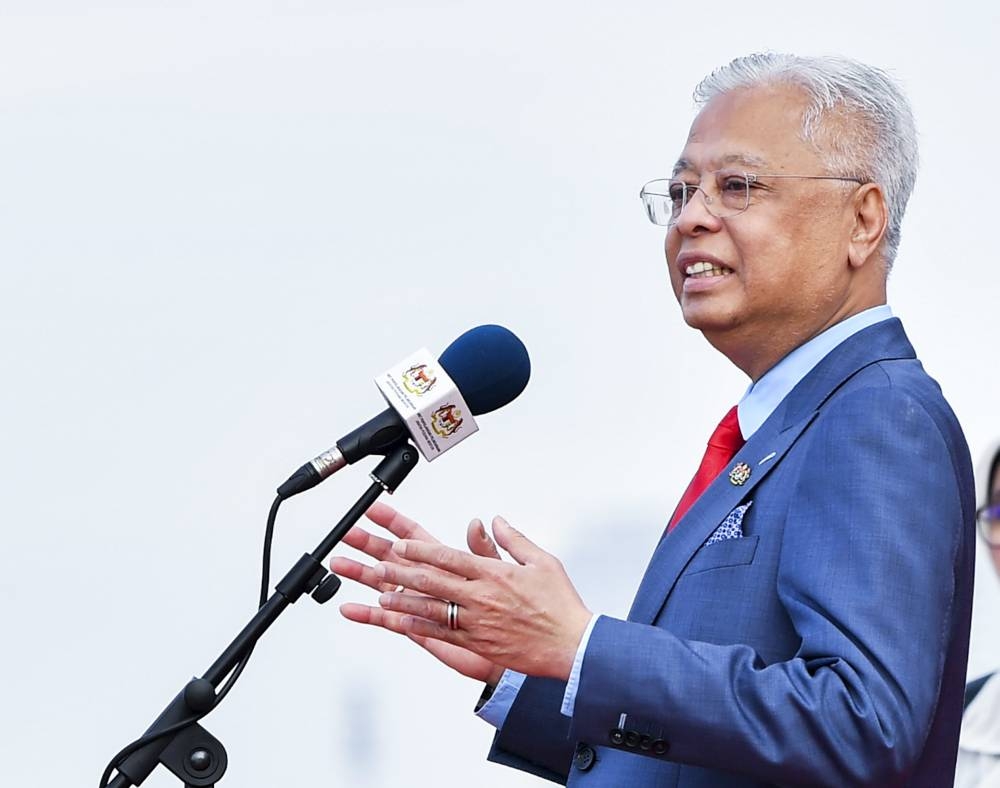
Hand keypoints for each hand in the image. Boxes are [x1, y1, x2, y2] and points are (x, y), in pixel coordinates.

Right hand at [332, 501, 504, 684]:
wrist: (517, 645)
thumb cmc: (511, 610)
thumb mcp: (500, 573)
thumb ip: (484, 550)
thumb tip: (479, 523)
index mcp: (446, 564)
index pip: (414, 537)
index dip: (394, 522)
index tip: (375, 509)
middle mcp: (429, 582)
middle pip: (392, 557)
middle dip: (368, 544)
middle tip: (347, 533)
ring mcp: (422, 604)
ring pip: (385, 586)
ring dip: (361, 574)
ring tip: (340, 563)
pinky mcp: (421, 628)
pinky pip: (390, 620)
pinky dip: (369, 615)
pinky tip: (351, 609)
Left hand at [373, 516, 591, 681]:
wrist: (571, 645)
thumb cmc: (560, 605)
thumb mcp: (542, 561)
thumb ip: (514, 540)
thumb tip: (496, 522)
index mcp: (494, 574)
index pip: (449, 557)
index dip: (420, 550)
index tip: (402, 544)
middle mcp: (481, 597)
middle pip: (432, 581)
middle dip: (402, 572)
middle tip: (380, 565)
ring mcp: (476, 622)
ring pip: (431, 608)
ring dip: (403, 600)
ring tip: (382, 595)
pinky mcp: (477, 643)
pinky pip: (442, 634)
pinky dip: (419, 627)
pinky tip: (403, 624)